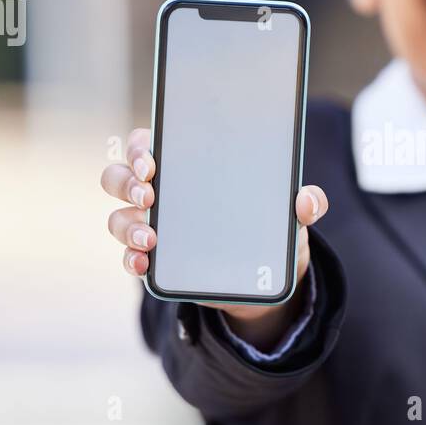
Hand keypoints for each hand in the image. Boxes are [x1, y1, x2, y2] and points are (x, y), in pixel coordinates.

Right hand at [101, 127, 329, 347]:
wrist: (264, 280)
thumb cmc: (269, 230)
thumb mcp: (290, 216)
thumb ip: (306, 203)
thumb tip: (307, 201)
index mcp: (187, 166)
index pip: (148, 144)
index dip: (140, 146)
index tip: (152, 159)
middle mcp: (160, 192)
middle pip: (120, 175)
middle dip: (128, 181)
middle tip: (150, 193)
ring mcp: (152, 226)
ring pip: (118, 216)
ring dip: (127, 224)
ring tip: (150, 237)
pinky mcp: (155, 260)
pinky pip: (129, 256)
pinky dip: (130, 259)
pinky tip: (143, 263)